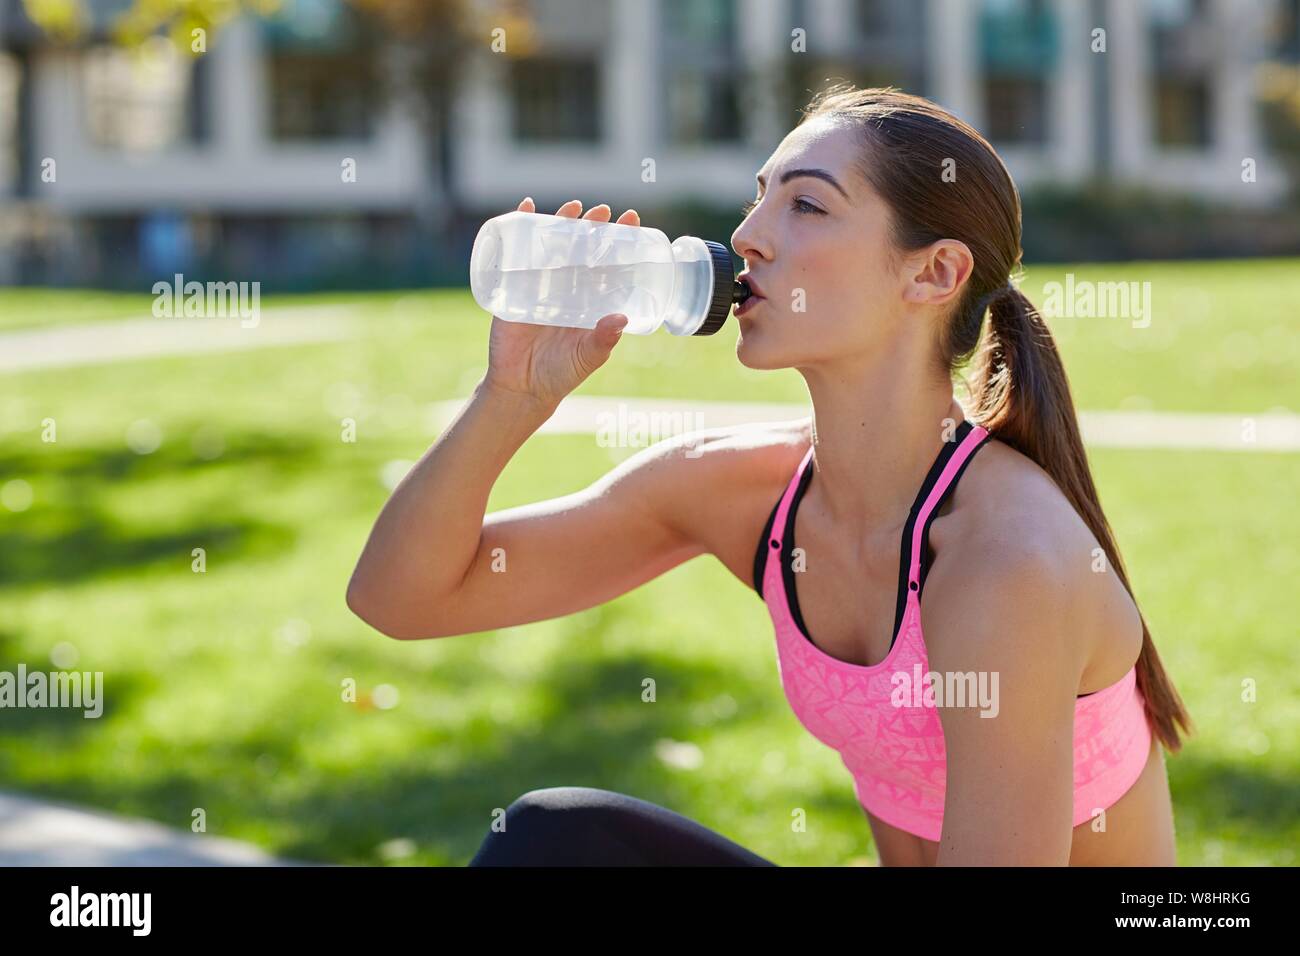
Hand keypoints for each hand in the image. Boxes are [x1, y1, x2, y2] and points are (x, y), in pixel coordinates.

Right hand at [482, 197, 639, 410]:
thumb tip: (621, 318)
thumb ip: (603, 340)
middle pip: (582, 249)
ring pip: (553, 247)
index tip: (632, 221)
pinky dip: (519, 229)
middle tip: (603, 211)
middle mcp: (568, 289)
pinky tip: (525, 207)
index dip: (619, 242)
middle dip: (593, 227)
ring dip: (562, 223)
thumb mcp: (588, 357)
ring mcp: (540, 286)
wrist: (521, 388)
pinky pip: (516, 254)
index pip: (608, 264)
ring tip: (574, 206)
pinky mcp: (513, 288)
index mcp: (589, 301)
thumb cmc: (561, 374)